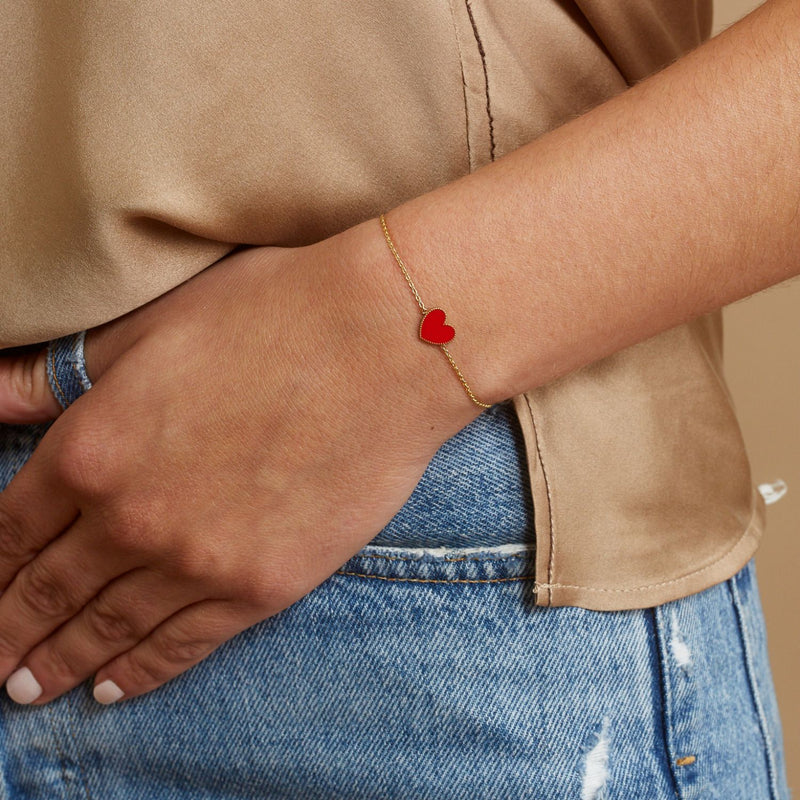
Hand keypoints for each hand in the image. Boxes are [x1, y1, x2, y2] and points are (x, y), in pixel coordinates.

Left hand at [0, 221, 472, 704]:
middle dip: (13, 632)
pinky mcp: (262, 586)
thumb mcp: (151, 328)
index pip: (11, 532)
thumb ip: (59, 376)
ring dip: (61, 664)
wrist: (383, 346)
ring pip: (108, 630)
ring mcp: (197, 561)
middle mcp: (130, 519)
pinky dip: (139, 673)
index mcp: (92, 448)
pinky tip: (111, 689)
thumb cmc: (272, 315)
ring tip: (31, 689)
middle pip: (49, 593)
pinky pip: (182, 646)